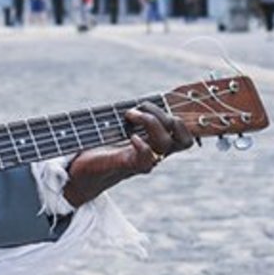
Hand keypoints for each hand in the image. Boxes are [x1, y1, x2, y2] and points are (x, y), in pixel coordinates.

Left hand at [63, 101, 192, 207]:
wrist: (79, 172)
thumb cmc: (96, 146)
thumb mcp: (115, 127)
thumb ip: (131, 117)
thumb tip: (139, 102)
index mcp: (154, 143)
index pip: (184, 136)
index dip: (195, 120)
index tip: (187, 102)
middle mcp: (153, 154)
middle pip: (182, 139)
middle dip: (167, 116)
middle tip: (139, 108)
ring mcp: (140, 161)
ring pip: (165, 144)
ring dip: (151, 122)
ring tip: (128, 114)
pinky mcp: (124, 166)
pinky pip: (145, 160)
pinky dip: (143, 146)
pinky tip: (132, 137)